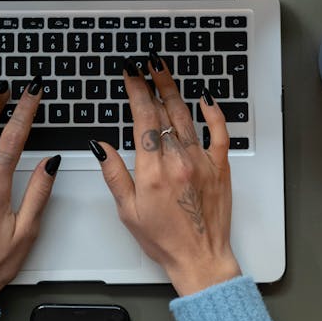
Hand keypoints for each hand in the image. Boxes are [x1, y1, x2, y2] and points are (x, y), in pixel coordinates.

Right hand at [92, 55, 240, 295]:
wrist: (200, 258)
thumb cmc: (164, 240)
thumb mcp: (128, 211)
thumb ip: (114, 174)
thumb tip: (101, 145)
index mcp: (153, 172)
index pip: (143, 119)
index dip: (136, 91)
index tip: (130, 74)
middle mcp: (178, 161)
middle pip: (166, 111)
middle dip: (153, 83)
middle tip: (146, 63)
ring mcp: (202, 162)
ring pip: (188, 117)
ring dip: (175, 91)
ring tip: (165, 71)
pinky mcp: (220, 168)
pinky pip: (220, 133)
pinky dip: (214, 113)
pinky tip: (206, 98)